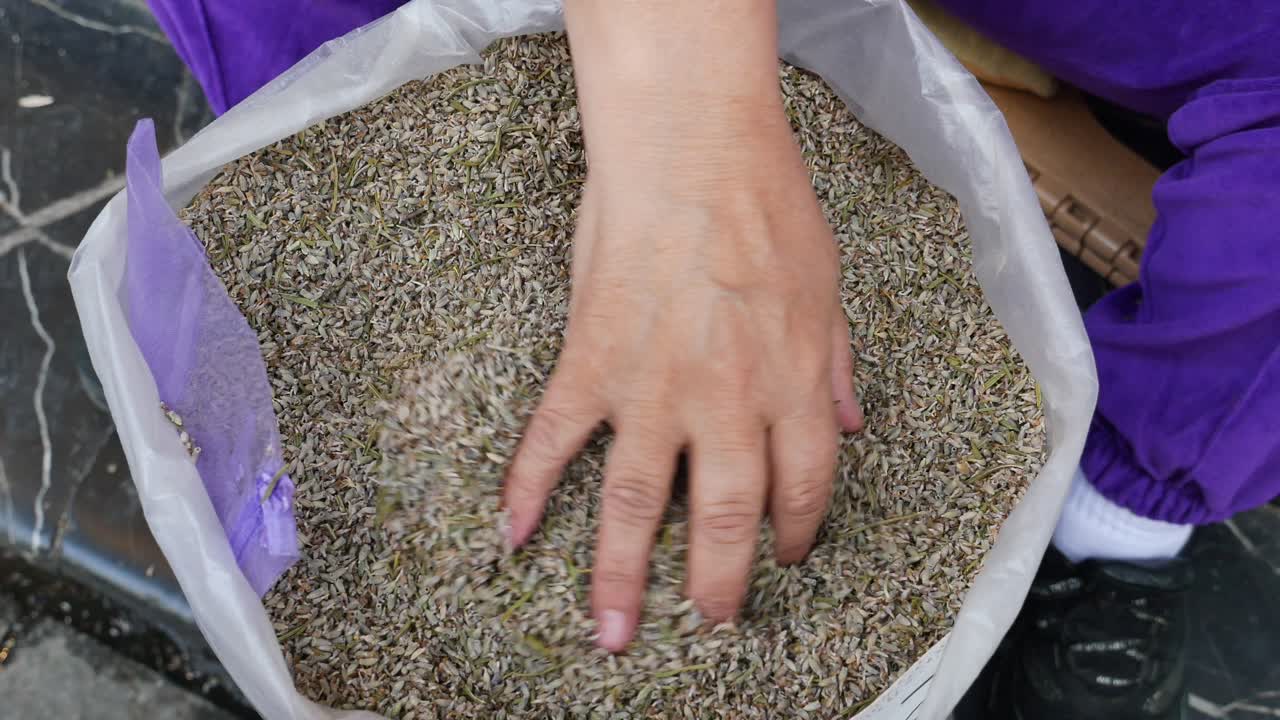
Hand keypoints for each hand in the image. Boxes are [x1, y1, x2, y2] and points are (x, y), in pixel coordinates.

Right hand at [501, 0, 862, 652]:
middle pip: (722, 518)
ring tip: (611, 632)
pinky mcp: (592, 363)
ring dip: (619, 576)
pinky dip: (527, 487)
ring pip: (633, 503)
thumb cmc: (766, 202)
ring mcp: (652, 389)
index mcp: (792, 386)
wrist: (692, 146)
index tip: (787, 556)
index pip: (802, 486)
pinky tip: (509, 533)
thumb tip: (850, 421)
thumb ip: (836, 362)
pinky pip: (555, 438)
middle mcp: (726, 404)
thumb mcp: (828, 284)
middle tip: (707, 622)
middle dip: (715, 585)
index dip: (796, 532)